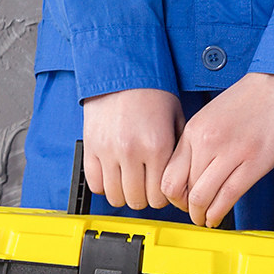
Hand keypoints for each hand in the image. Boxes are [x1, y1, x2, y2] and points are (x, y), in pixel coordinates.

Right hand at [81, 88, 184, 209]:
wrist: (123, 73)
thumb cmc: (152, 93)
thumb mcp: (177, 119)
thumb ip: (179, 151)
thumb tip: (182, 178)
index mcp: (157, 145)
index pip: (159, 195)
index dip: (162, 197)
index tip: (161, 190)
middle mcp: (132, 152)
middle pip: (137, 201)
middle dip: (144, 198)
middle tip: (146, 187)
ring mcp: (109, 152)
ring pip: (115, 197)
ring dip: (124, 194)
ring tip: (130, 182)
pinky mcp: (91, 149)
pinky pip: (95, 184)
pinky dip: (104, 185)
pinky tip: (114, 174)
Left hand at [161, 73, 273, 227]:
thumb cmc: (253, 96)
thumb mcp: (213, 115)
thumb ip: (199, 142)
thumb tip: (192, 174)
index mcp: (194, 129)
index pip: (168, 175)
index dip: (172, 196)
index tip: (181, 201)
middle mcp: (207, 142)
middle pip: (182, 190)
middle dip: (186, 208)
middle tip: (194, 212)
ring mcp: (231, 153)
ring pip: (202, 198)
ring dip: (201, 215)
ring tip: (206, 218)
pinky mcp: (254, 163)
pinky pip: (228, 197)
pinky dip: (219, 213)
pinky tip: (220, 216)